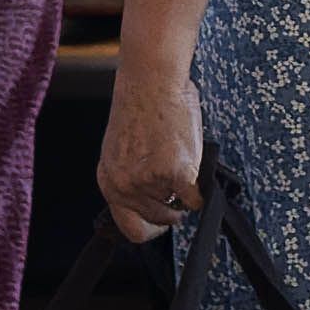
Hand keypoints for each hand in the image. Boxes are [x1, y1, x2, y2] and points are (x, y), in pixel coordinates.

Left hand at [96, 53, 205, 241]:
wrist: (151, 81)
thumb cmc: (141, 105)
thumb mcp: (123, 150)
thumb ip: (133, 178)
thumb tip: (156, 199)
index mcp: (109, 181)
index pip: (130, 228)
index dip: (150, 228)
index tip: (161, 221)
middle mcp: (125, 187)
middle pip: (157, 220)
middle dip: (171, 208)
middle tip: (177, 189)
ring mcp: (150, 183)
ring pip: (178, 206)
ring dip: (184, 190)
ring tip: (179, 158)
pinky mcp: (175, 174)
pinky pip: (196, 198)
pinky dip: (200, 187)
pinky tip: (192, 162)